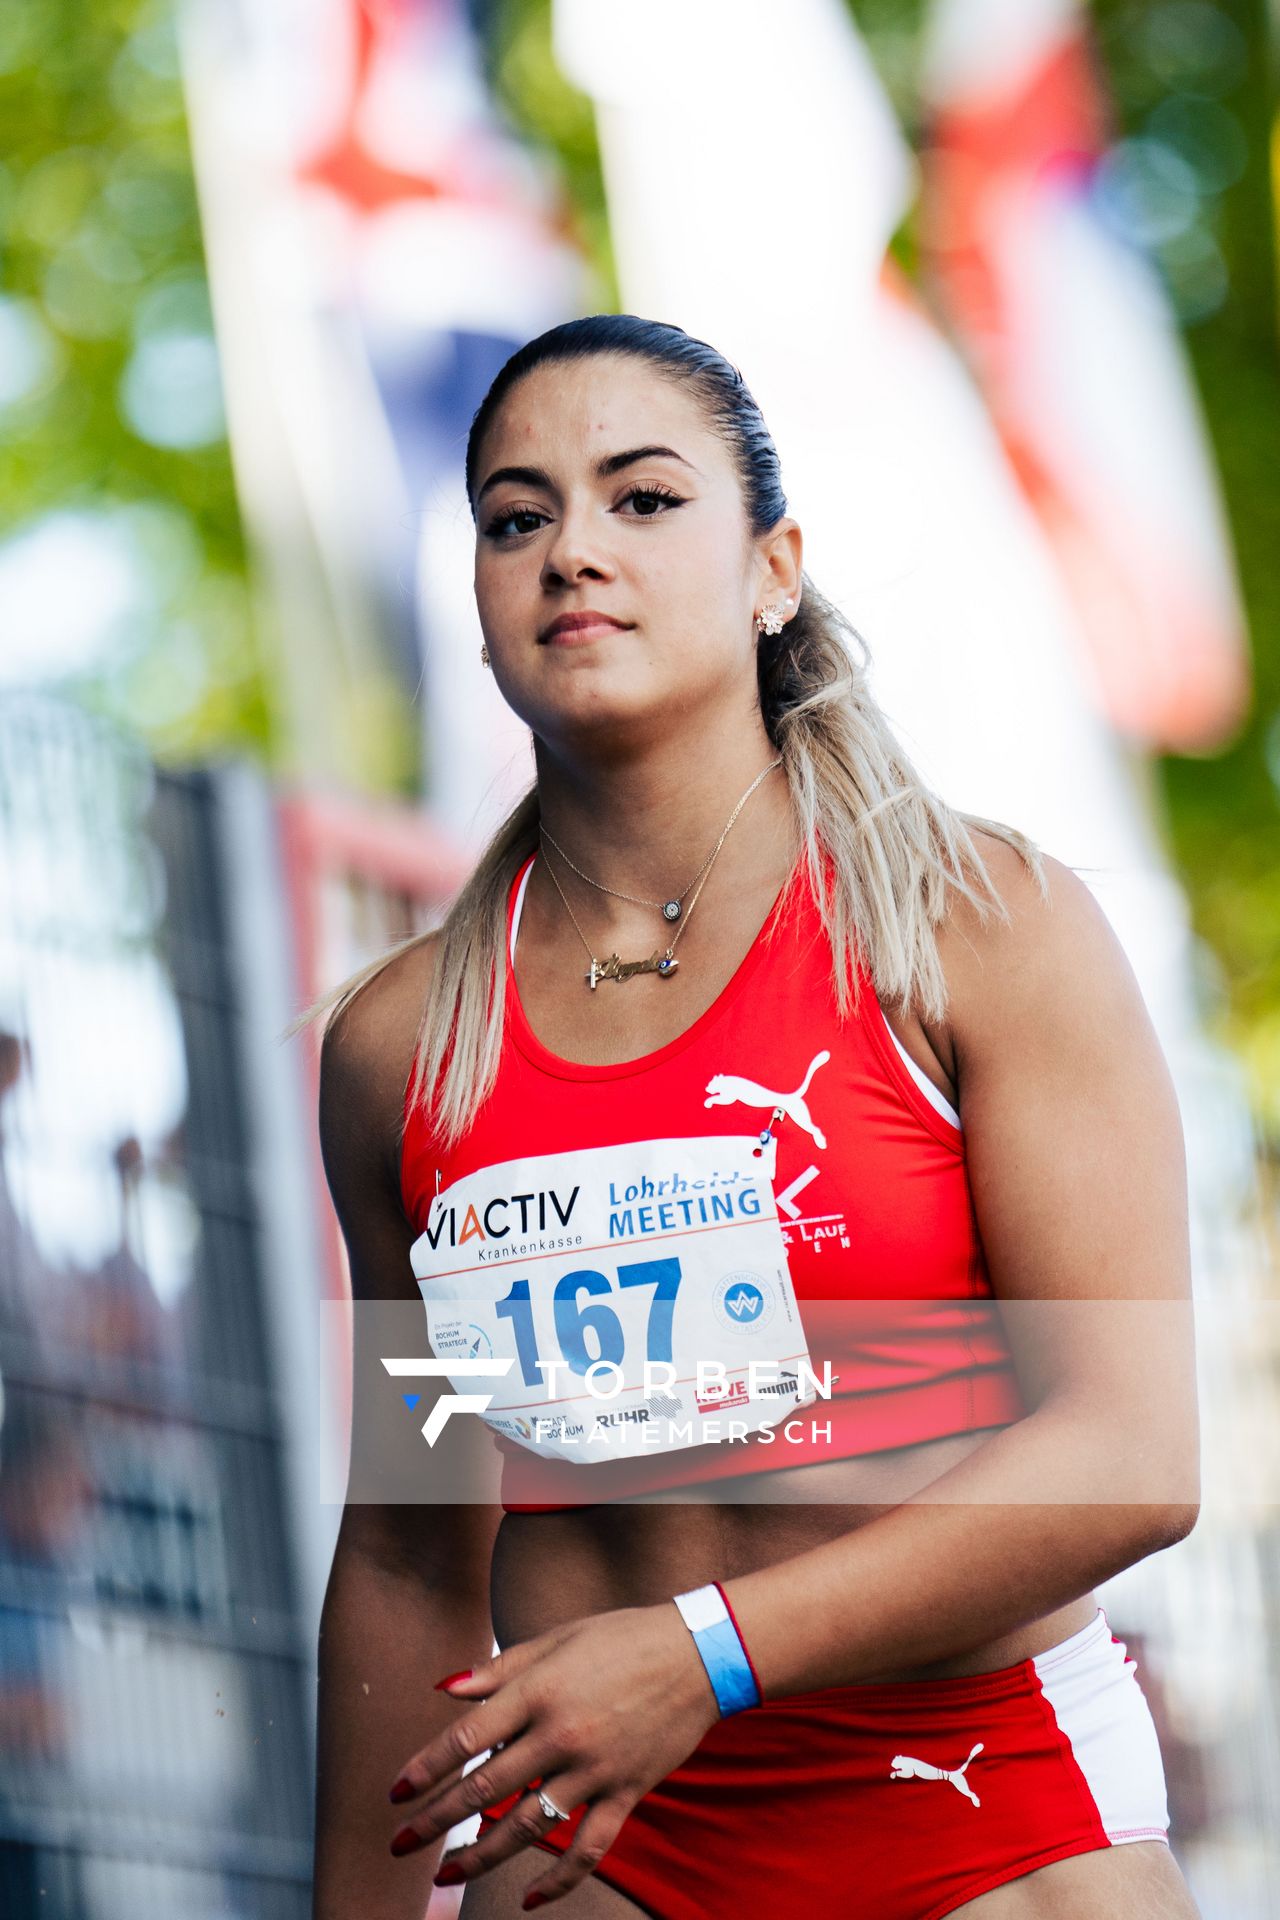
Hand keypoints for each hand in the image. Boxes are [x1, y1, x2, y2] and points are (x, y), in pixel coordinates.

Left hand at [386, 1602, 723, 1905]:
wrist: (698, 1653)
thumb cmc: (621, 1638)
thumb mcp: (556, 1640)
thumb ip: (499, 1669)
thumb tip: (445, 1689)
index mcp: (539, 1691)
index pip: (466, 1738)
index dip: (425, 1769)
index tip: (395, 1793)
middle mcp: (561, 1734)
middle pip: (485, 1789)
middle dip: (435, 1821)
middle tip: (400, 1845)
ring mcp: (595, 1769)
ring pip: (527, 1828)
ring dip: (480, 1857)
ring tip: (444, 1876)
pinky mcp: (626, 1793)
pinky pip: (588, 1848)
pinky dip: (557, 1880)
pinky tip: (528, 1900)